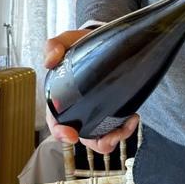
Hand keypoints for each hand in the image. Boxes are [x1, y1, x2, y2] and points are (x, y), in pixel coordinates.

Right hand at [43, 30, 140, 153]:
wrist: (107, 41)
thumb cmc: (82, 46)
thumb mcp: (67, 41)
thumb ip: (55, 45)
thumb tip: (51, 60)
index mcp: (60, 99)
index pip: (56, 122)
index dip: (60, 132)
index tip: (71, 136)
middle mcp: (78, 111)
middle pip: (83, 137)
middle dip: (97, 142)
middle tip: (111, 137)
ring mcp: (96, 112)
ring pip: (102, 137)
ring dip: (116, 137)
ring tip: (130, 123)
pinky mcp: (113, 110)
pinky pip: (118, 128)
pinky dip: (126, 128)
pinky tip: (134, 117)